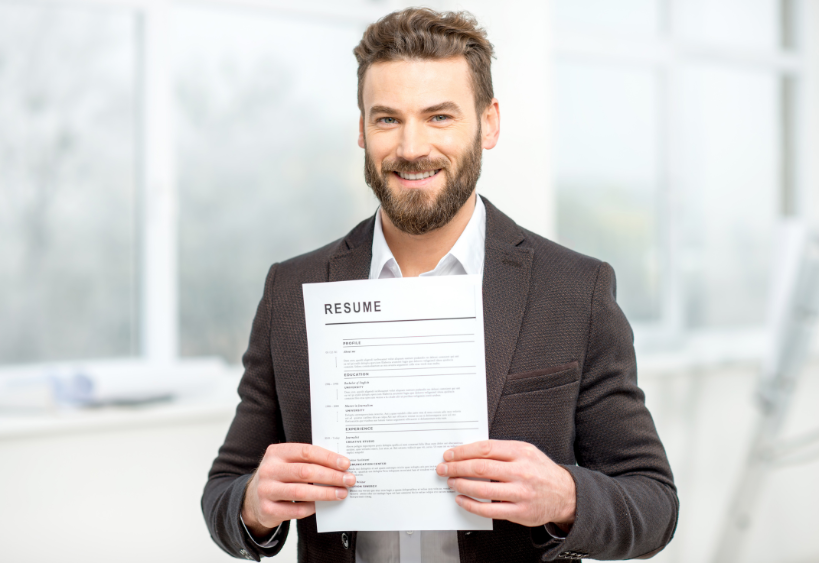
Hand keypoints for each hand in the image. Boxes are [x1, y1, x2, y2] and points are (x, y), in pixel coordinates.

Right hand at [242, 443, 355, 537]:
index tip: (346, 464)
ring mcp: (266, 490)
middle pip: (306, 472)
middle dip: (331, 476)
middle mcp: (269, 470)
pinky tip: (322, 505)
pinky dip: (312, 508)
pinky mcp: (267, 510)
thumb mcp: (287, 462)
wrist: (253, 498)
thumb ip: (308, 460)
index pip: (306, 452)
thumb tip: (340, 465)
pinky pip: (296, 510)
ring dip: (326, 493)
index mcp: (276, 452)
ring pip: (301, 492)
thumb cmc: (280, 476)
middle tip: (349, 480)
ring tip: (342, 493)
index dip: (328, 458)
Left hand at [436, 440, 575, 528]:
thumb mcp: (526, 451)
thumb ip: (501, 450)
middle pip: (480, 468)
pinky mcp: (520, 512)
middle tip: (443, 469)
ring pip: (482, 489)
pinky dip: (471, 505)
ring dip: (461, 485)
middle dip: (456, 468)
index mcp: (521, 452)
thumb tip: (469, 452)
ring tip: (451, 482)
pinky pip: (489, 510)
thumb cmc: (540, 470)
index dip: (463, 452)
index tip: (449, 455)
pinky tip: (462, 499)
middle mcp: (521, 471)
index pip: (485, 449)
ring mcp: (521, 493)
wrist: (565, 494)